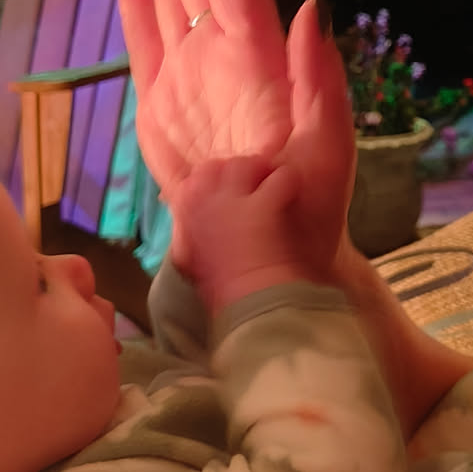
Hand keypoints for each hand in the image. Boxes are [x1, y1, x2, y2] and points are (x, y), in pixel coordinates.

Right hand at [120, 0, 354, 241]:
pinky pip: (148, 45)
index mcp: (262, 60)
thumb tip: (309, 5)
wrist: (270, 263)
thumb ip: (320, 80)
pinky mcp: (167, 108)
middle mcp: (226, 58)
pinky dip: (139, 8)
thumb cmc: (306, 215)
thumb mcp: (326, 151)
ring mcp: (194, 79)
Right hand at [169, 155, 314, 309]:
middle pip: (220, 165)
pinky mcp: (263, 205)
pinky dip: (289, 184)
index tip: (231, 194)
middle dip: (240, 172)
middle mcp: (201, 200)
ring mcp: (231, 199)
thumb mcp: (193, 261)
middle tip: (257, 190)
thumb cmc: (222, 292)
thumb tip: (191, 227)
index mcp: (183, 215)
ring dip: (264, 173)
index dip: (217, 181)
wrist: (249, 308)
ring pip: (248, 163)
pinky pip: (281, 175)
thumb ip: (192, 236)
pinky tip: (290, 199)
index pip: (197, 178)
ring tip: (275, 192)